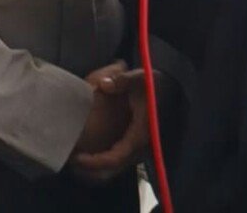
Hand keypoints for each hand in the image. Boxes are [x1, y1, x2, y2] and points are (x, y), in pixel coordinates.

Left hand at [71, 68, 149, 183]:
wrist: (174, 88)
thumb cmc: (156, 84)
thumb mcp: (141, 78)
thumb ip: (122, 80)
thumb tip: (103, 84)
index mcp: (140, 134)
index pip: (115, 157)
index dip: (95, 162)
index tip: (77, 157)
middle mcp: (141, 146)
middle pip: (113, 169)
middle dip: (91, 169)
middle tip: (72, 160)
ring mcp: (141, 148)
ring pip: (117, 168)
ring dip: (97, 168)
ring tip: (79, 159)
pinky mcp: (139, 145)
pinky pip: (121, 161)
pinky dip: (106, 161)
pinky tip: (94, 151)